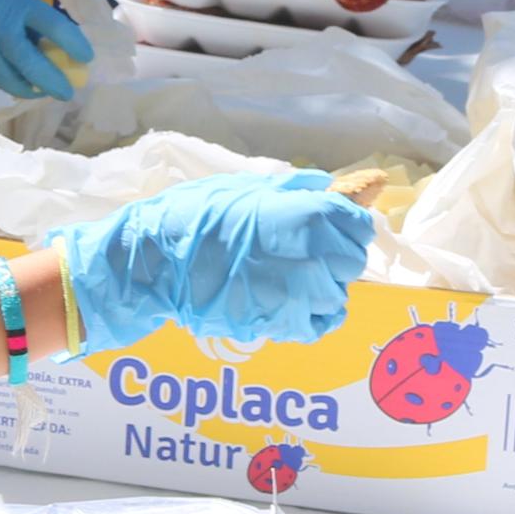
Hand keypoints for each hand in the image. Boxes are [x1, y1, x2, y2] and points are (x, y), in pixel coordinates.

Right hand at [0, 0, 88, 99]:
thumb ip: (30, 19)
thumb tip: (55, 46)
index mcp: (16, 3)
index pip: (55, 28)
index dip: (75, 46)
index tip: (87, 58)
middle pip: (34, 65)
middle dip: (55, 82)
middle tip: (68, 91)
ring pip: (11, 80)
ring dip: (31, 89)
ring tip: (44, 90)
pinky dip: (9, 83)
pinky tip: (19, 84)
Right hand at [49, 168, 376, 353]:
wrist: (157, 263)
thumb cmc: (194, 216)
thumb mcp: (243, 187)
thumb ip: (292, 190)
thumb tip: (326, 187)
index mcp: (308, 215)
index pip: (357, 224)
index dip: (346, 223)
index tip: (329, 224)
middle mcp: (314, 256)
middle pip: (352, 260)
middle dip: (335, 253)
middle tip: (305, 250)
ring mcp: (300, 295)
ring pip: (338, 293)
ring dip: (323, 285)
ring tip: (292, 275)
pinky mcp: (282, 326)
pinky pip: (321, 324)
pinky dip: (314, 315)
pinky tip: (293, 302)